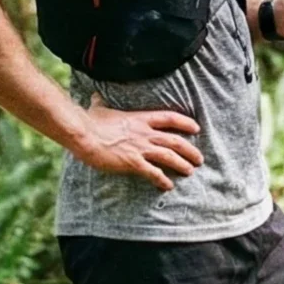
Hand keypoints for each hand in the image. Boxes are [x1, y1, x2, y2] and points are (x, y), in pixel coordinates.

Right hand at [71, 94, 204, 191]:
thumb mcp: (98, 108)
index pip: (169, 118)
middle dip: (190, 150)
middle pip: (175, 141)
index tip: (196, 128)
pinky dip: (163, 180)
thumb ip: (101, 103)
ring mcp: (140, 148)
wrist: (84, 135)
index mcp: (139, 119)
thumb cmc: (90, 122)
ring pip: (169, 156)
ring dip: (182, 165)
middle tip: (199, 159)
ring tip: (190, 171)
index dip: (185, 123)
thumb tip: (95, 96)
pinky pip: (153, 173)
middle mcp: (144, 133)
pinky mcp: (133, 162)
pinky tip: (168, 186)